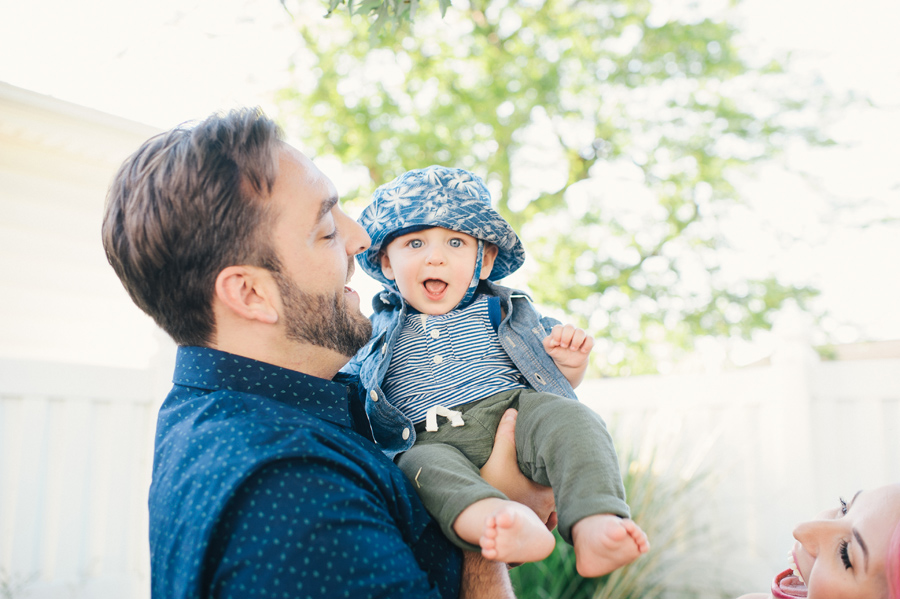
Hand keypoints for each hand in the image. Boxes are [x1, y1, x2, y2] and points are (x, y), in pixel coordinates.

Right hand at [480, 409, 556, 530]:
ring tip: (554, 489)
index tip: (568, 457)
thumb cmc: (492, 490)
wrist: (480, 522)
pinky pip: (545, 526)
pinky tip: (544, 511)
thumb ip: (506, 435)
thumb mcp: (498, 459)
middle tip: (562, 470)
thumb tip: (513, 412)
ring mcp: (538, 524)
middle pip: (562, 495)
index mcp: (545, 493)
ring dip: (556, 502)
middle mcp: (546, 510)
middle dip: (562, 484)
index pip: (565, 478)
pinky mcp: (529, 534)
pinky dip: (548, 518)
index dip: (567, 468)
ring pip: (555, 512)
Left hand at [542, 324, 592, 387]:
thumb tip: (552, 341)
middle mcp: (570, 331)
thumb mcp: (549, 350)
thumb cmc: (558, 353)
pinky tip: (582, 351)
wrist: (568, 363)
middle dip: (566, 337)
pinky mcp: (588, 341)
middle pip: (570, 326)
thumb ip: (547, 343)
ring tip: (573, 349)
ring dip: (576, 341)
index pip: (558, 327)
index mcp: (560, 331)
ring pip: (581, 331)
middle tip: (564, 346)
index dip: (557, 335)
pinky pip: (590, 339)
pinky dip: (587, 345)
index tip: (556, 344)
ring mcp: (580, 335)